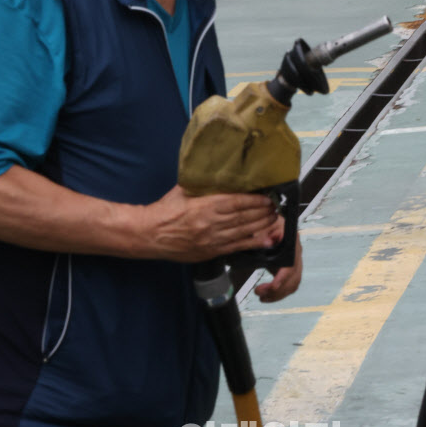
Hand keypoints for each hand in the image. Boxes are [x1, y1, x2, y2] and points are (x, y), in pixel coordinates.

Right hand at [150, 185, 278, 262]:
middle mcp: (211, 224)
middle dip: (263, 211)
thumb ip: (203, 185)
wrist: (150, 234)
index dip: (255, 200)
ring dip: (261, 225)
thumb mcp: (184, 190)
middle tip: (275, 205)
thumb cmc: (165, 209)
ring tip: (273, 218)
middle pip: (244, 217)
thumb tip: (219, 174)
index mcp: (205, 206)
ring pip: (243, 232)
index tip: (267, 196)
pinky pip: (236, 247)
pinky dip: (252, 243)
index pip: (237, 202)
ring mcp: (212, 240)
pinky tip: (265, 239)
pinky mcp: (211, 252)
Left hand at [254, 230, 302, 302]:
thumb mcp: (263, 225)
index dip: (283, 277)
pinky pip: (290, 286)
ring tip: (261, 297)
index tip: (273, 286)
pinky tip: (267, 297)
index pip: (291, 263)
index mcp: (292, 241)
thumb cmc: (265, 223)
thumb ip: (265, 233)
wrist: (268, 224)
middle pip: (293, 277)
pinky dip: (279, 294)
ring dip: (278, 294)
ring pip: (293, 284)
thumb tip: (271, 240)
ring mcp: (296, 261)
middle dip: (277, 290)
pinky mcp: (291, 269)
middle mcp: (297, 252)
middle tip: (258, 292)